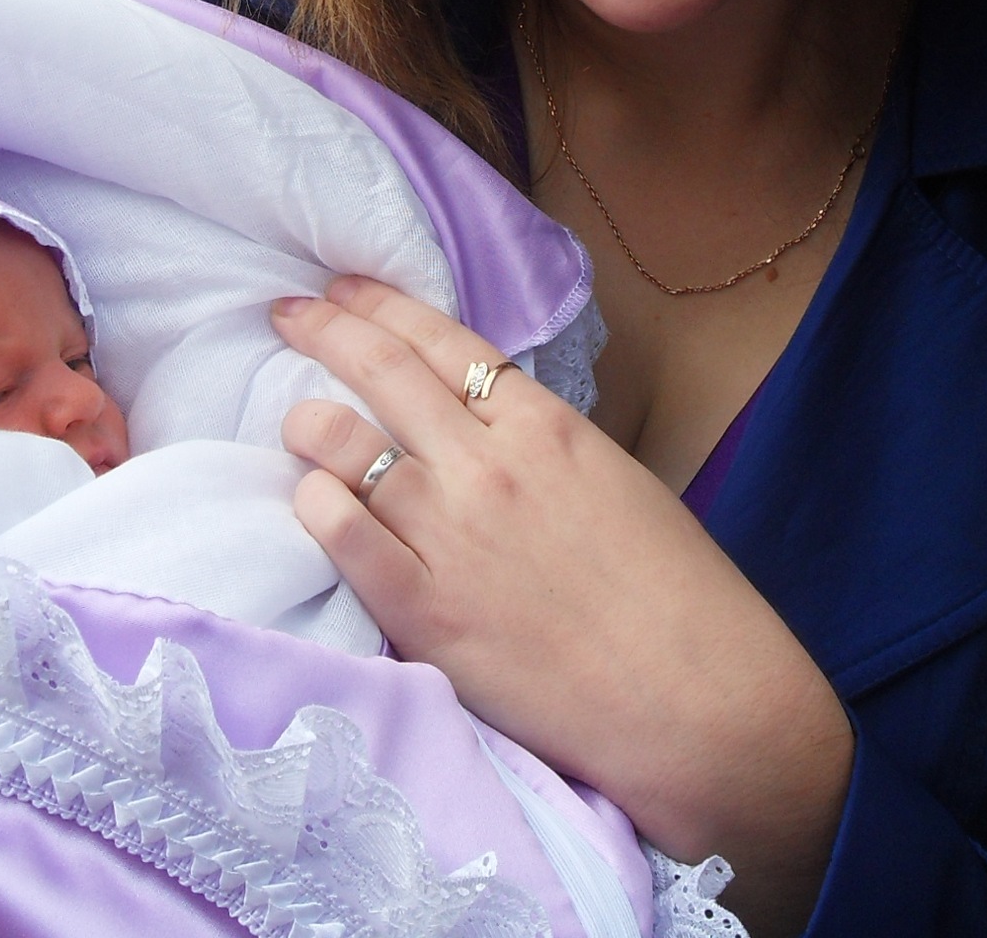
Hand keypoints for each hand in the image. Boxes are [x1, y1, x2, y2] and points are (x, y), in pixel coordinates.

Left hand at [273, 276, 851, 932]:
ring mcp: (453, 535)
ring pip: (348, 445)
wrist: (699, 699)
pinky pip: (343, 537)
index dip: (381, 305)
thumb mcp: (617, 484)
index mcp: (546, 427)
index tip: (342, 288)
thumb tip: (486, 429)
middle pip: (384, 372)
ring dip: (309, 422)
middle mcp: (490, 466)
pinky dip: (315, 505)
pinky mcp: (426, 612)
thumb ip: (545, 447)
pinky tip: (309, 499)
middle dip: (325, 329)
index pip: (444, 341)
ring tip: (296, 421)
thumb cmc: (679, 598)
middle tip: (287, 311)